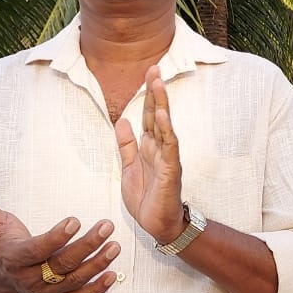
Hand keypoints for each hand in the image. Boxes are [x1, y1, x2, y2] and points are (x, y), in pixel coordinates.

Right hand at [0, 188, 118, 292]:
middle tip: (106, 226)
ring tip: (115, 245)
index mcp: (15, 258)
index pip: (38, 250)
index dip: (57, 237)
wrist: (1, 276)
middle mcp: (31, 278)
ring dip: (97, 264)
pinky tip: (113, 275)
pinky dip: (97, 289)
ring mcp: (46, 292)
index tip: (76, 219)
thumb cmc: (1, 243)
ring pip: (74, 280)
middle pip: (61, 264)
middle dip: (86, 245)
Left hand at [115, 65, 185, 242]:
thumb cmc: (146, 198)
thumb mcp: (128, 167)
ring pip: (165, 125)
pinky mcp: (171, 170)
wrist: (157, 225)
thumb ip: (126, 145)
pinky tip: (163, 116)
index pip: (148, 115)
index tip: (149, 72)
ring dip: (162, 104)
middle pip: (158, 114)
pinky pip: (169, 147)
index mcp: (149, 146)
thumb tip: (121, 120)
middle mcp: (160, 148)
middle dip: (156, 91)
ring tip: (158, 84)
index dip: (148, 95)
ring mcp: (167, 157)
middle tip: (155, 68)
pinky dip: (167, 131)